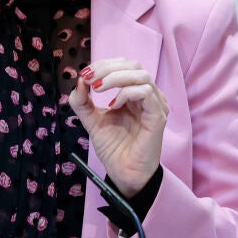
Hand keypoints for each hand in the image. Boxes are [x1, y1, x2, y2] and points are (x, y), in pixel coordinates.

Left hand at [68, 57, 168, 195]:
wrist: (123, 172)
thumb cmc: (113, 147)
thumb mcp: (91, 120)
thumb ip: (82, 101)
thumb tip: (79, 80)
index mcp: (133, 93)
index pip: (123, 66)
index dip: (103, 65)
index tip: (85, 74)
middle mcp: (147, 96)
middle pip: (133, 65)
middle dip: (108, 68)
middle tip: (89, 78)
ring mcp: (155, 104)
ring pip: (141, 75)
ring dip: (115, 77)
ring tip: (98, 89)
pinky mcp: (158, 116)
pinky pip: (146, 92)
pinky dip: (126, 93)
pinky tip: (113, 105)